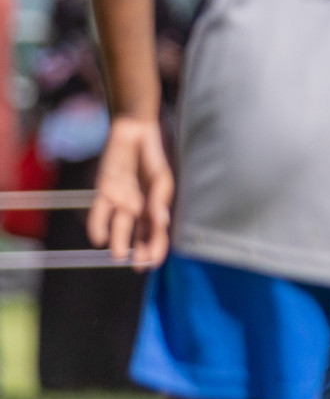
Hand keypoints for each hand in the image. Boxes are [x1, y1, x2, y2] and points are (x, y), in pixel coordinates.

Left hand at [87, 117, 173, 269]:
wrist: (133, 132)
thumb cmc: (152, 156)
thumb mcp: (161, 179)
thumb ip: (159, 201)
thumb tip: (161, 222)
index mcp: (157, 206)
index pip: (158, 233)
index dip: (157, 248)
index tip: (153, 262)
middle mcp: (140, 207)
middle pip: (140, 234)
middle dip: (139, 250)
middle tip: (137, 266)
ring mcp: (122, 200)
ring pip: (120, 226)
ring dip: (119, 241)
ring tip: (117, 256)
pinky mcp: (105, 191)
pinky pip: (100, 211)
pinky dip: (98, 224)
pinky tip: (97, 238)